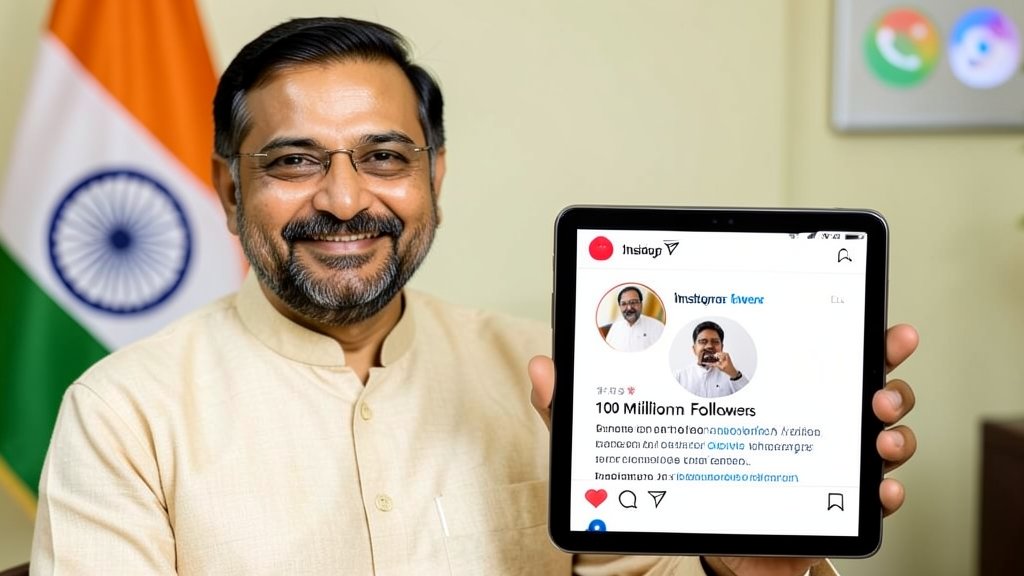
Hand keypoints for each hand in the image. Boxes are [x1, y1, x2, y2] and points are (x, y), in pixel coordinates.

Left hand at [528, 324, 918, 575]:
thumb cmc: (652, 478)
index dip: (832, 323)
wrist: (679, 545)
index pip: (791, 338)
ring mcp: (808, 455)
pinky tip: (880, 485)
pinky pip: (861, 494)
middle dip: (878, 365)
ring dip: (889, 420)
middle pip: (848, 375)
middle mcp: (786, 410)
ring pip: (870, 427)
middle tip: (880, 368)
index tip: (859, 312)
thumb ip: (576, 408)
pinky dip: (880, 488)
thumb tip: (543, 368)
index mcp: (744, 382)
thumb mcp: (608, 441)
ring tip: (881, 423)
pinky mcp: (818, 503)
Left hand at [706, 324, 918, 575]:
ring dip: (898, 440)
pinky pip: (878, 500)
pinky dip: (888, 494)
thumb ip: (720, 385)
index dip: (882, 348)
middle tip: (881, 400)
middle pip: (883, 402)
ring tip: (882, 442)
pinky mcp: (850, 510)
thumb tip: (704, 348)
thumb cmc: (738, 476)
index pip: (854, 367)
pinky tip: (882, 490)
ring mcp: (850, 470)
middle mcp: (839, 431)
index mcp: (814, 401)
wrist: (740, 539)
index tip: (897, 337)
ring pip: (891, 445)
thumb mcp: (726, 425)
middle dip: (893, 394)